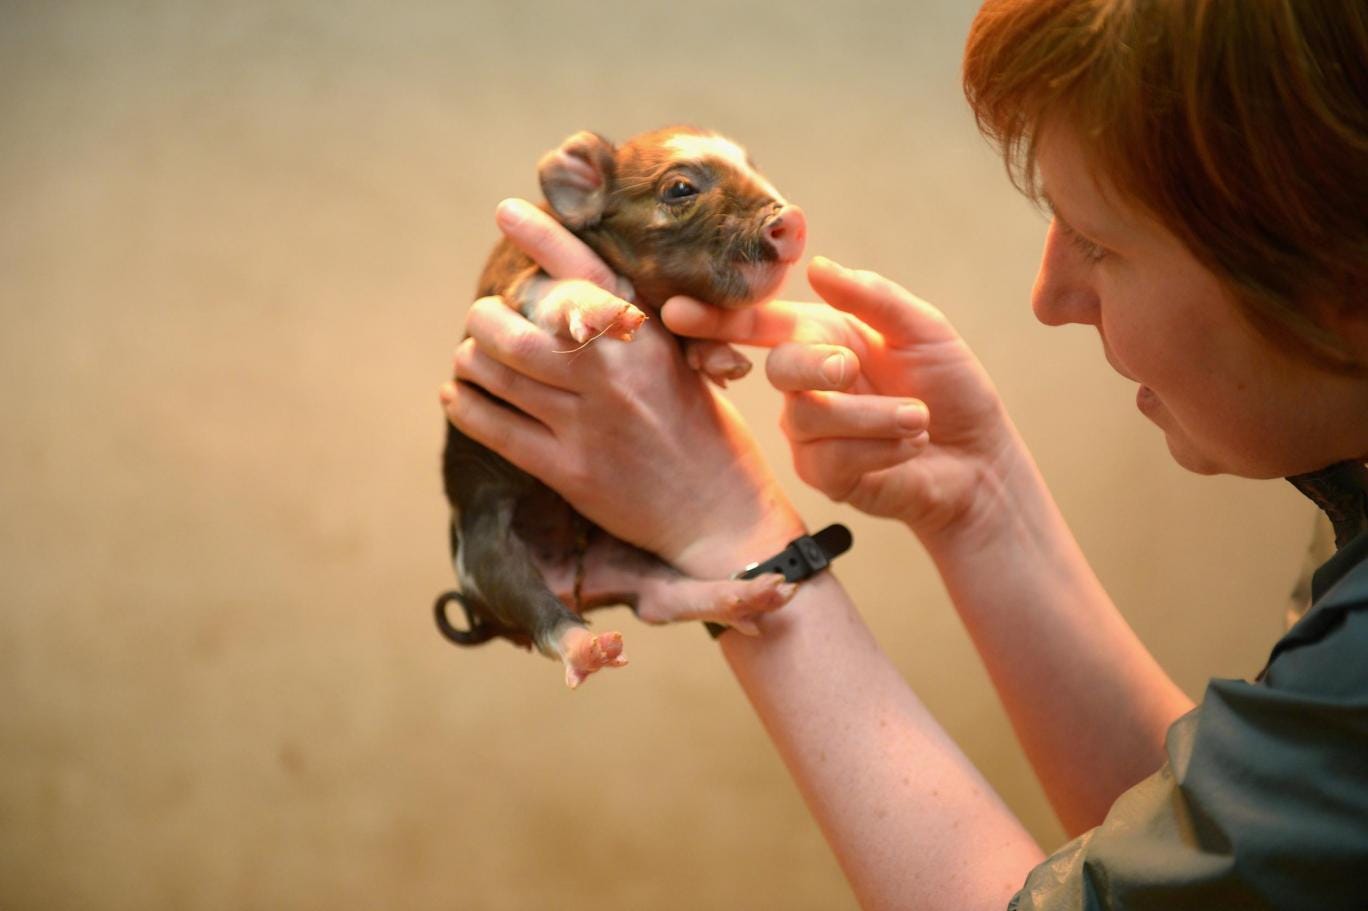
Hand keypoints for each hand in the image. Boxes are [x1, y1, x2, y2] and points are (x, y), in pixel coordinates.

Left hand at [440, 199, 803, 576]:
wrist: (721, 515)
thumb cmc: (708, 436)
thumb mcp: (684, 367)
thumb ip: (635, 334)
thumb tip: (577, 293)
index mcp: (647, 341)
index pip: (585, 274)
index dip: (541, 237)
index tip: (507, 211)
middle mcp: (613, 375)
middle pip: (519, 327)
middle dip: (487, 316)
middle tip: (484, 315)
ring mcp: (587, 424)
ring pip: (498, 373)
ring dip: (472, 359)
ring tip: (471, 356)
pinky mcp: (568, 470)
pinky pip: (496, 429)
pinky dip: (466, 407)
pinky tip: (457, 396)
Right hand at [663, 257, 1018, 547]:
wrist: (977, 460)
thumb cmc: (951, 389)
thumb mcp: (922, 330)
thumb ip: (871, 296)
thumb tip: (817, 265)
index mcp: (824, 336)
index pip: (760, 324)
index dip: (717, 319)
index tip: (676, 311)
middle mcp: (808, 382)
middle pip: (780, 367)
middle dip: (816, 365)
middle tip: (853, 368)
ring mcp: (810, 431)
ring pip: (808, 417)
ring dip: (871, 417)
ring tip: (920, 420)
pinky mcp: (823, 474)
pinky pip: (828, 458)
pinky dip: (878, 449)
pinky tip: (909, 447)